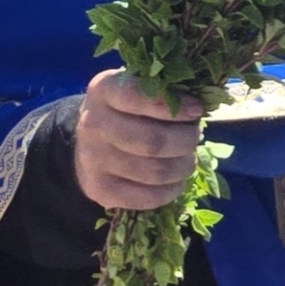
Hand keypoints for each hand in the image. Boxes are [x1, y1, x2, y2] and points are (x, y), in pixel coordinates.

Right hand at [73, 69, 202, 209]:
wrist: (86, 144)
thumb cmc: (125, 111)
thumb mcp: (136, 88)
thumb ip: (163, 91)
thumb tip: (198, 107)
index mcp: (104, 91)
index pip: (138, 97)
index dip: (175, 106)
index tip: (197, 110)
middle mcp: (93, 125)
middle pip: (153, 141)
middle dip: (186, 140)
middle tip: (194, 137)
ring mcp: (94, 160)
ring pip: (156, 171)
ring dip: (183, 166)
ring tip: (187, 158)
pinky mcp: (102, 191)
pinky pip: (149, 197)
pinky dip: (172, 190)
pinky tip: (176, 179)